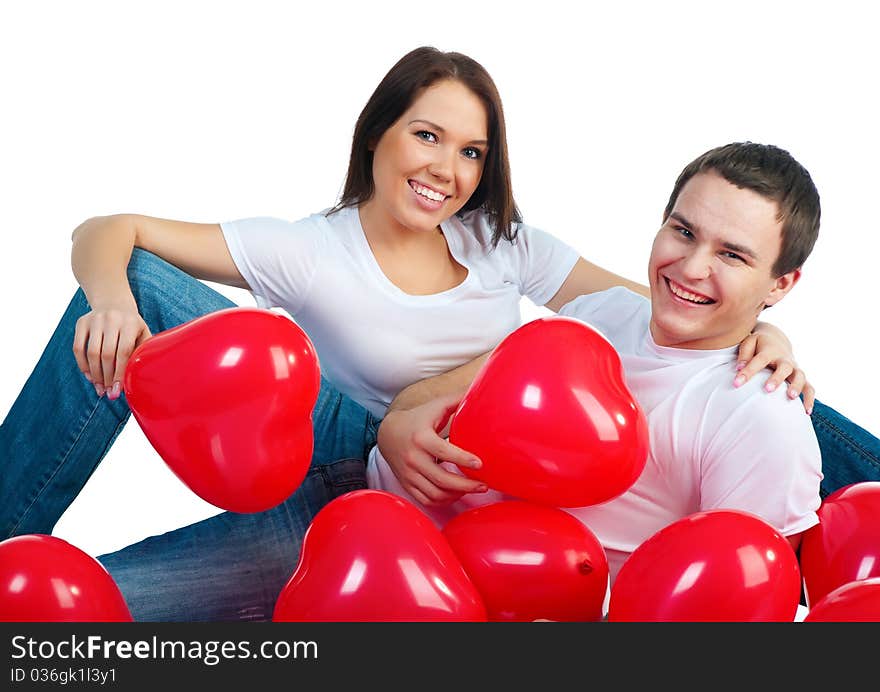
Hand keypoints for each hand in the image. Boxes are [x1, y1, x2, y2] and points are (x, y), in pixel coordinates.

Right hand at [72, 303, 151, 399]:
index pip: (123, 352)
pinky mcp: (81, 322)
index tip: (118, 391)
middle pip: (106, 354)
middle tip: (109, 393)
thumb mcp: (143, 334)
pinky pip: (78, 348)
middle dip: (107, 377)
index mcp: (130, 323)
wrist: (114, 303)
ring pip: (91, 353)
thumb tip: (138, 380)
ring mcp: (95, 320)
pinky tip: (89, 376)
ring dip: (95, 374)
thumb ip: (142, 353)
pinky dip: (82, 365)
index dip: (119, 373)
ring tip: (100, 388)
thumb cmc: (132, 326)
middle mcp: (112, 319)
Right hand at [376, 392, 486, 506]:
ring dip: (456, 495)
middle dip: (466, 486)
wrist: (388, 433)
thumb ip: (456, 400)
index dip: (463, 460)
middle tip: (483, 485)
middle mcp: (413, 458)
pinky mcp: (407, 484)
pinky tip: (455, 494)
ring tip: (472, 489)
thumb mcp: (434, 407)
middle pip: (442, 480)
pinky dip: (443, 501)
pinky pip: (426, 500)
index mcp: (421, 438)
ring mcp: (409, 474)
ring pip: (435, 494)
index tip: (480, 464)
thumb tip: (480, 390)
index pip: (444, 451)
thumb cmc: (417, 418)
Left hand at [734, 329, 814, 413]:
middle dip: (777, 378)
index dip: (748, 372)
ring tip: (791, 398)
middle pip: (784, 368)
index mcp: (770, 351)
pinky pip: (809, 388)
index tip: (736, 383)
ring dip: (797, 387)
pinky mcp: (800, 378)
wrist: (776, 340)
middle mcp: (785, 360)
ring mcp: (795, 369)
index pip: (759, 360)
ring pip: (800, 377)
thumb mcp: (749, 342)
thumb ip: (744, 355)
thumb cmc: (758, 345)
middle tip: (768, 389)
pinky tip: (806, 412)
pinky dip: (810, 399)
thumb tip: (738, 368)